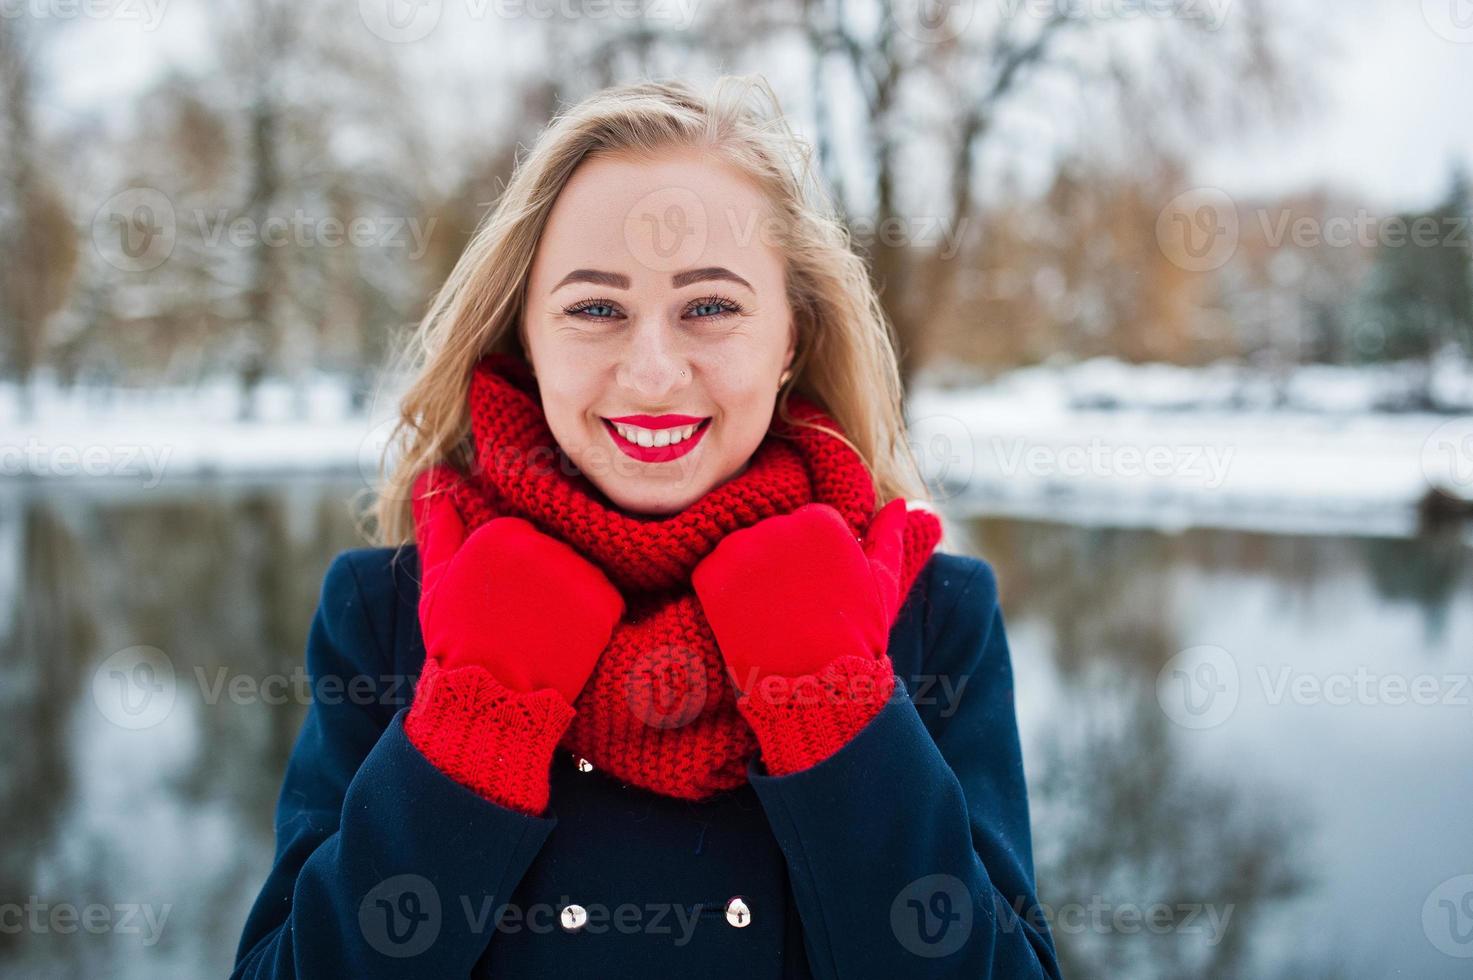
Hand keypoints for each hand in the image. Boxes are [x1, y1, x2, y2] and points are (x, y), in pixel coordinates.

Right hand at [415, 470, 624, 705]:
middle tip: (521, 627)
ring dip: (569, 606)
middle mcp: (540, 543)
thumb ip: (438, 526)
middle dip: (543, 589)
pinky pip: (606, 603)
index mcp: (500, 531)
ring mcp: (574, 573)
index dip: (514, 580)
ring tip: (542, 637)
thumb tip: (430, 476)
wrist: (488, 702)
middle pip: (556, 556)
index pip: (524, 541)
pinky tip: (566, 645)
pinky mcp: (603, 603)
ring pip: (582, 578)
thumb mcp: (437, 583)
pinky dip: (593, 625)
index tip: (500, 608)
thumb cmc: (457, 645)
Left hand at [691, 499, 906, 693]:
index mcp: (820, 520)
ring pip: (740, 554)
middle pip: (771, 537)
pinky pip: (711, 575)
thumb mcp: (882, 585)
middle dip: (779, 569)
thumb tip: (902, 503)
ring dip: (749, 582)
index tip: (820, 595)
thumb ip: (888, 538)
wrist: (817, 687)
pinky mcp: (712, 575)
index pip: (805, 526)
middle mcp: (779, 525)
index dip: (813, 565)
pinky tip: (746, 622)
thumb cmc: (855, 639)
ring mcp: (742, 550)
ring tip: (772, 618)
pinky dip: (722, 598)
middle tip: (795, 611)